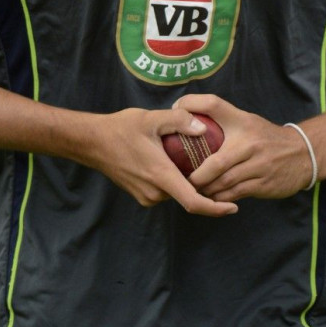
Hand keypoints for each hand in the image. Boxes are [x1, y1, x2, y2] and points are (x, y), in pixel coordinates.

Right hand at [79, 106, 238, 216]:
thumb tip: (203, 127)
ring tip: (198, 162)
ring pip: (176, 192)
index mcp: (161, 175)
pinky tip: (177, 162)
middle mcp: (154, 192)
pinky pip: (165, 190)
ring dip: (188, 182)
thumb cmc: (120, 129)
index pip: (193, 202)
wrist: (91, 142)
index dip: (216, 208)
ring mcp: (146, 196)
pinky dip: (175, 181)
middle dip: (205, 187)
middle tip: (219, 169)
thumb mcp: (151, 118)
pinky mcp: (140, 194)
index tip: (234, 208)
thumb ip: (179, 121)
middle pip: (188, 196)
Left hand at [171, 94, 314, 201]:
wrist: (303, 154)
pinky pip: (234, 194)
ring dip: (205, 190)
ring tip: (192, 191)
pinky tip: (210, 198)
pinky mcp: (263, 184)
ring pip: (223, 182)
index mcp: (242, 121)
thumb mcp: (246, 121)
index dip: (190, 104)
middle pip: (214, 163)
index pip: (213, 104)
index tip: (174, 111)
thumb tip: (183, 116)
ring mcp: (258, 165)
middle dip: (195, 176)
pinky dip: (219, 198)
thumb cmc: (264, 137)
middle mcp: (249, 142)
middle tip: (180, 179)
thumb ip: (220, 120)